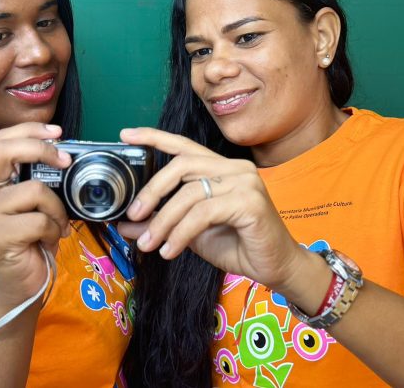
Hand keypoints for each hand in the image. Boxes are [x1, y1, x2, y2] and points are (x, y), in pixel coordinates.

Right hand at [0, 122, 71, 307]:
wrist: (18, 286)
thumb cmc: (31, 242)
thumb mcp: (35, 206)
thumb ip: (40, 181)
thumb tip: (67, 157)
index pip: (2, 140)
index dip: (30, 130)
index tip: (58, 133)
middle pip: (7, 151)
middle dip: (42, 149)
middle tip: (65, 161)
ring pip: (35, 190)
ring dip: (56, 208)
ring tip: (56, 224)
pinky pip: (39, 220)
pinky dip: (53, 229)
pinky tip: (50, 240)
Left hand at [118, 127, 303, 290]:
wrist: (276, 267)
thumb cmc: (238, 245)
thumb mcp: (189, 233)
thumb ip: (162, 223)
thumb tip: (126, 224)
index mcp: (221, 168)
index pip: (184, 145)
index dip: (154, 137)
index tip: (126, 135)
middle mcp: (234, 168)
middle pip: (181, 165)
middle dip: (152, 191)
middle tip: (133, 215)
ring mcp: (244, 182)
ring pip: (189, 193)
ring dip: (163, 221)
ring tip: (150, 244)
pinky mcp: (250, 202)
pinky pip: (203, 213)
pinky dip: (180, 233)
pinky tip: (170, 250)